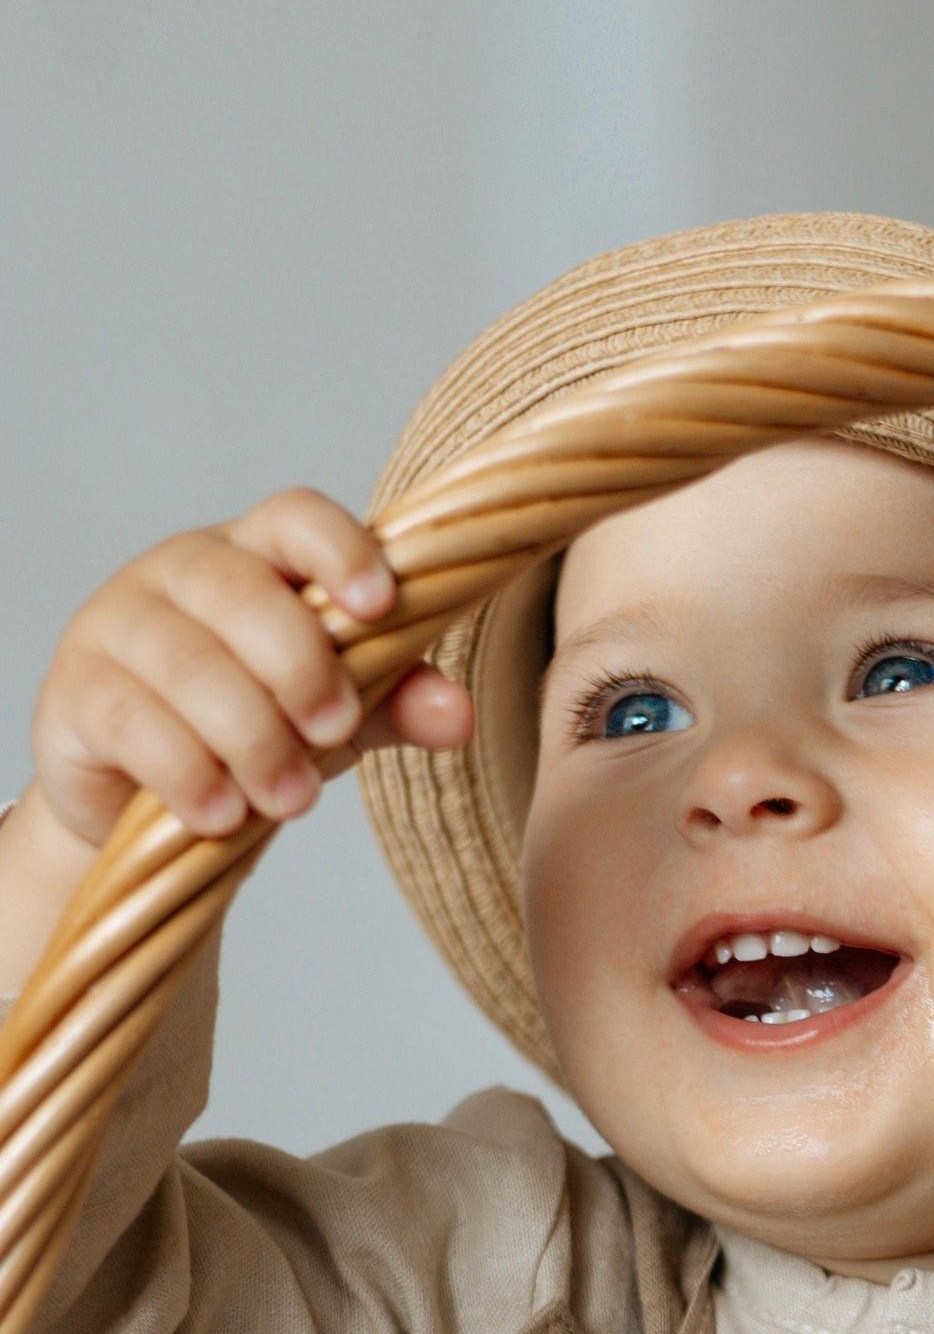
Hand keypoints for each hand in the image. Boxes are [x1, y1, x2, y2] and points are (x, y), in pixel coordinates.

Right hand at [28, 490, 470, 851]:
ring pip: (186, 662)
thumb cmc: (255, 723)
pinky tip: (222, 815)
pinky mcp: (78, 693)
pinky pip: (131, 721)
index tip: (379, 605)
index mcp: (258, 557)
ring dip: (250, 736)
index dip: (339, 549)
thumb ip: (394, 703)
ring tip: (292, 800)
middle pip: (239, 591)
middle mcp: (182, 573)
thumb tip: (454, 715)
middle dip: (298, 664)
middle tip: (336, 731)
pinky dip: (186, 771)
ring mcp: (120, 626)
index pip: (295, 518)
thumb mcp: (338, 713)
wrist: (148, 796)